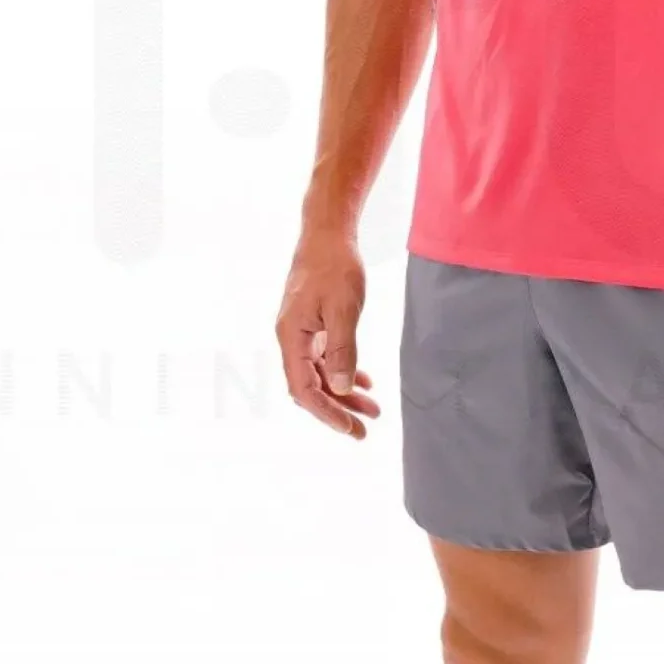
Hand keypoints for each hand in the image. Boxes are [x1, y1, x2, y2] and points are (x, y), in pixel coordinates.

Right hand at [275, 231, 381, 437]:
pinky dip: (343, 371)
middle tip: (365, 429)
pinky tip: (364, 382)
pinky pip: (325, 357)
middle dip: (337, 410)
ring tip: (372, 409)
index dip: (326, 412)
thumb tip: (341, 387)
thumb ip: (342, 350)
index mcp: (291, 337)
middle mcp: (291, 338)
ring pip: (320, 374)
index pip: (304, 389)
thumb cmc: (334, 266)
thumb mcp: (343, 310)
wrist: (328, 233)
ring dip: (343, 392)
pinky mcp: (313, 324)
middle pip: (311, 386)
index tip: (350, 428)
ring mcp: (301, 332)